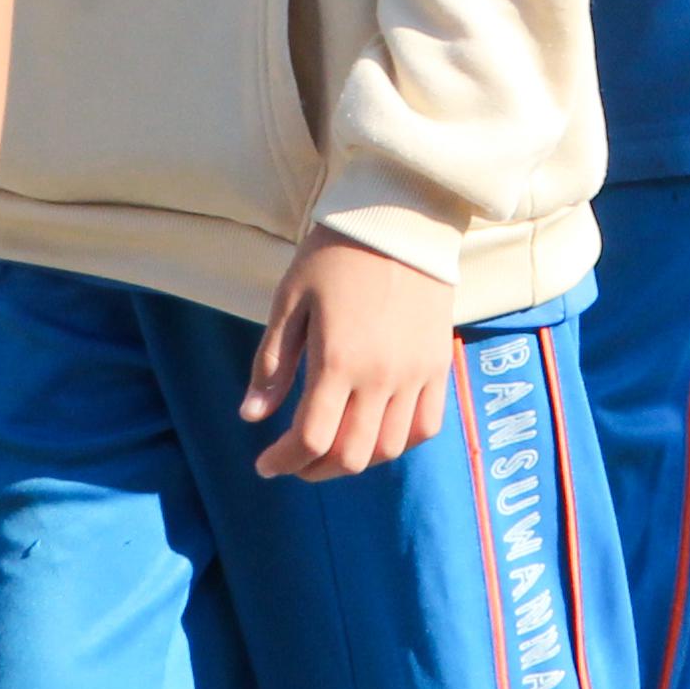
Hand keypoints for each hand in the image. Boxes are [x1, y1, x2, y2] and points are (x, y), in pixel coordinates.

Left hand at [241, 227, 453, 480]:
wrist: (399, 218)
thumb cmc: (335, 253)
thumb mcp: (291, 300)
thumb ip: (273, 362)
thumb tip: (251, 417)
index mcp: (337, 360)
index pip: (311, 439)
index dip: (284, 462)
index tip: (265, 464)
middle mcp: (380, 377)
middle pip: (351, 456)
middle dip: (315, 469)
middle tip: (295, 462)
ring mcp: (415, 374)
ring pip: (388, 449)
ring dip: (356, 461)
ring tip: (332, 450)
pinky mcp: (438, 366)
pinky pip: (426, 426)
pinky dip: (400, 443)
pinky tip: (377, 435)